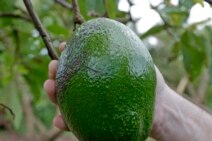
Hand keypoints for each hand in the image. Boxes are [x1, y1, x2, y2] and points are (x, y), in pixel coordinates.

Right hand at [43, 42, 165, 135]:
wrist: (161, 110)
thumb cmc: (150, 84)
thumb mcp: (142, 61)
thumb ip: (125, 49)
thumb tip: (108, 31)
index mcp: (98, 72)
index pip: (79, 62)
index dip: (68, 53)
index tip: (63, 46)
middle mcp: (92, 88)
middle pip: (68, 80)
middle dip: (55, 73)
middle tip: (52, 68)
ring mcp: (91, 106)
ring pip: (66, 101)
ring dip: (53, 95)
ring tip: (49, 88)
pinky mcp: (93, 124)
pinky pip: (75, 124)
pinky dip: (64, 123)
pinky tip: (59, 121)